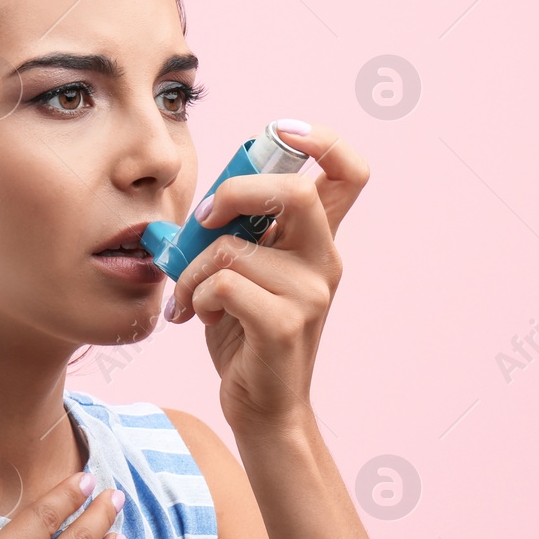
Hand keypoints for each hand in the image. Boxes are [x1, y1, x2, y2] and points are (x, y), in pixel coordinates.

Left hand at [161, 121, 367, 430]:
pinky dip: (195, 295)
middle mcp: (323, 260)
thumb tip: (200, 199)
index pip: (349, 172)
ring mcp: (310, 294)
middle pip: (296, 191)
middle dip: (234, 192)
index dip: (323, 139)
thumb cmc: (245, 332)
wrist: (262, 407)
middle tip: (204, 219)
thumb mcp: (245, 269)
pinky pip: (223, 284)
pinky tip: (198, 316)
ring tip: (189, 293)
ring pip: (234, 248)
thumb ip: (237, 230)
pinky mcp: (284, 325)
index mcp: (317, 239)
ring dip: (192, 268)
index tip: (282, 131)